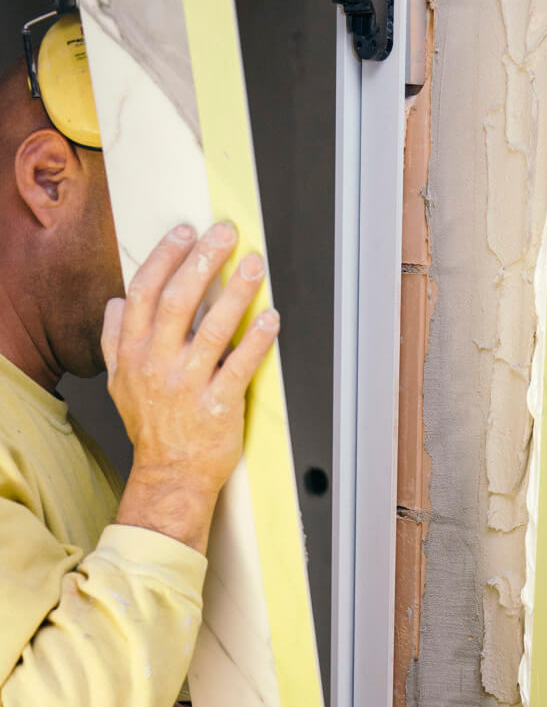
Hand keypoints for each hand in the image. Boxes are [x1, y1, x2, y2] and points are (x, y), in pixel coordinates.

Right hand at [103, 222, 278, 498]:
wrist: (170, 474)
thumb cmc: (150, 426)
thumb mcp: (119, 382)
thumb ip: (115, 340)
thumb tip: (117, 303)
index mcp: (133, 352)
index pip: (145, 291)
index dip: (166, 256)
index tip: (187, 231)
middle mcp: (157, 364)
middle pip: (179, 300)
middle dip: (204, 260)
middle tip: (226, 234)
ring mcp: (188, 386)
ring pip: (213, 328)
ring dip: (237, 292)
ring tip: (255, 265)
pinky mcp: (218, 406)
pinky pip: (241, 366)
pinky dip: (257, 340)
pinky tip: (272, 318)